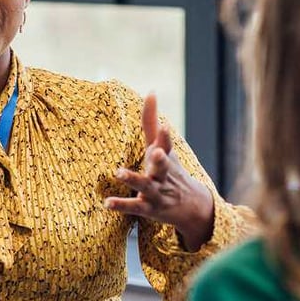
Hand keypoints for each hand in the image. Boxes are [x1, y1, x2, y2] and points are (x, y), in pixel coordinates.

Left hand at [105, 93, 215, 250]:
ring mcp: (156, 192)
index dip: (164, 133)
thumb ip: (151, 122)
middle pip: (163, 166)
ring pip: (145, 186)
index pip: (166, 143)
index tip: (164, 123)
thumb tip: (150, 91)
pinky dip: (121, 205)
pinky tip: (107, 203)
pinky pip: (134, 207)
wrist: (192, 207)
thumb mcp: (163, 147)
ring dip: (133, 179)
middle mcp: (163, 174)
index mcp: (166, 157)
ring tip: (118, 172)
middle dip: (161, 159)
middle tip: (157, 151)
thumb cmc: (171, 170)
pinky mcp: (148, 209)